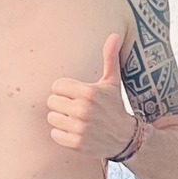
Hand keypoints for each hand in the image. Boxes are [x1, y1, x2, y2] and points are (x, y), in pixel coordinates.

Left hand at [46, 33, 135, 157]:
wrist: (125, 137)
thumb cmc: (114, 106)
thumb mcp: (112, 82)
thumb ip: (109, 57)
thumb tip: (114, 34)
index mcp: (89, 92)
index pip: (57, 86)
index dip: (64, 90)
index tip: (75, 94)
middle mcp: (83, 110)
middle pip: (51, 101)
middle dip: (61, 103)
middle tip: (74, 107)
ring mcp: (80, 128)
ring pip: (52, 117)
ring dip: (61, 118)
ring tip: (75, 119)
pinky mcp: (77, 144)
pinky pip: (54, 134)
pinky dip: (62, 133)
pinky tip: (74, 131)